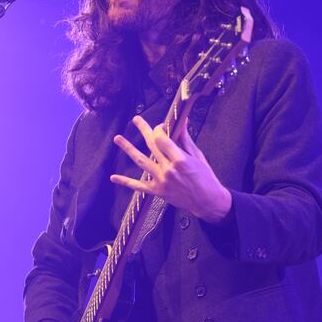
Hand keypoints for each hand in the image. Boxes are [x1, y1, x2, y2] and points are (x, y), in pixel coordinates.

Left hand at [111, 116, 231, 222]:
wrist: (207, 202)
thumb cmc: (206, 177)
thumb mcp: (198, 157)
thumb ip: (186, 140)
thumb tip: (182, 122)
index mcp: (180, 160)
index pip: (162, 139)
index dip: (160, 129)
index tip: (161, 126)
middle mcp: (168, 169)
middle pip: (152, 145)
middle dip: (143, 130)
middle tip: (136, 119)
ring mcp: (161, 181)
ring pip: (141, 161)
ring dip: (128, 149)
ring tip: (117, 138)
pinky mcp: (157, 191)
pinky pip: (138, 186)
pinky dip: (125, 182)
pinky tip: (113, 177)